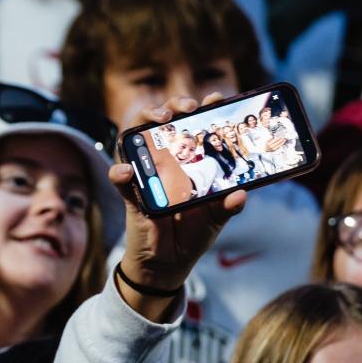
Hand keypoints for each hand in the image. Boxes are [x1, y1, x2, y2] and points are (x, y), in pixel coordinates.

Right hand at [112, 94, 245, 319]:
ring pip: (140, 140)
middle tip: (186, 107)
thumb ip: (226, 207)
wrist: (167, 264)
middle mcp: (168, 163)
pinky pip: (122, 181)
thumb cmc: (191, 234)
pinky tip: (124, 170)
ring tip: (160, 119)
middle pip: (166, 124)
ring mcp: (148, 176)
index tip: (216, 98)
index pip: (196, 128)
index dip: (204, 110)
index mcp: (191, 163)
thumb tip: (241, 194)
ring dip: (146, 124)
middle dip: (174, 107)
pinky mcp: (132, 195)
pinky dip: (120, 173)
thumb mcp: (214, 219)